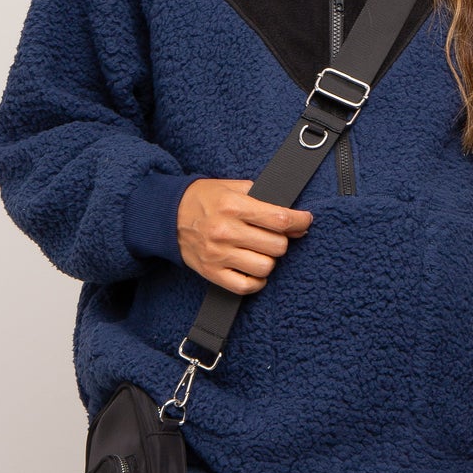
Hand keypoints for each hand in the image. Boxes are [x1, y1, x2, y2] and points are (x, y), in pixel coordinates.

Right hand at [177, 177, 312, 290]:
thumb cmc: (204, 200)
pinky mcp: (212, 273)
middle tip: (273, 235)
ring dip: (268, 260)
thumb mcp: (232, 187)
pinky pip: (246, 286)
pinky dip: (256, 281)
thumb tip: (294, 221)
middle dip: (281, 240)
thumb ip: (263, 198)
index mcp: (233, 206)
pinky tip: (253, 270)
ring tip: (260, 251)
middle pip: (276, 246)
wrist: (168, 216)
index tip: (305, 220)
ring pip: (265, 267)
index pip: (279, 219)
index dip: (300, 221)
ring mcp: (218, 255)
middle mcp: (226, 231)